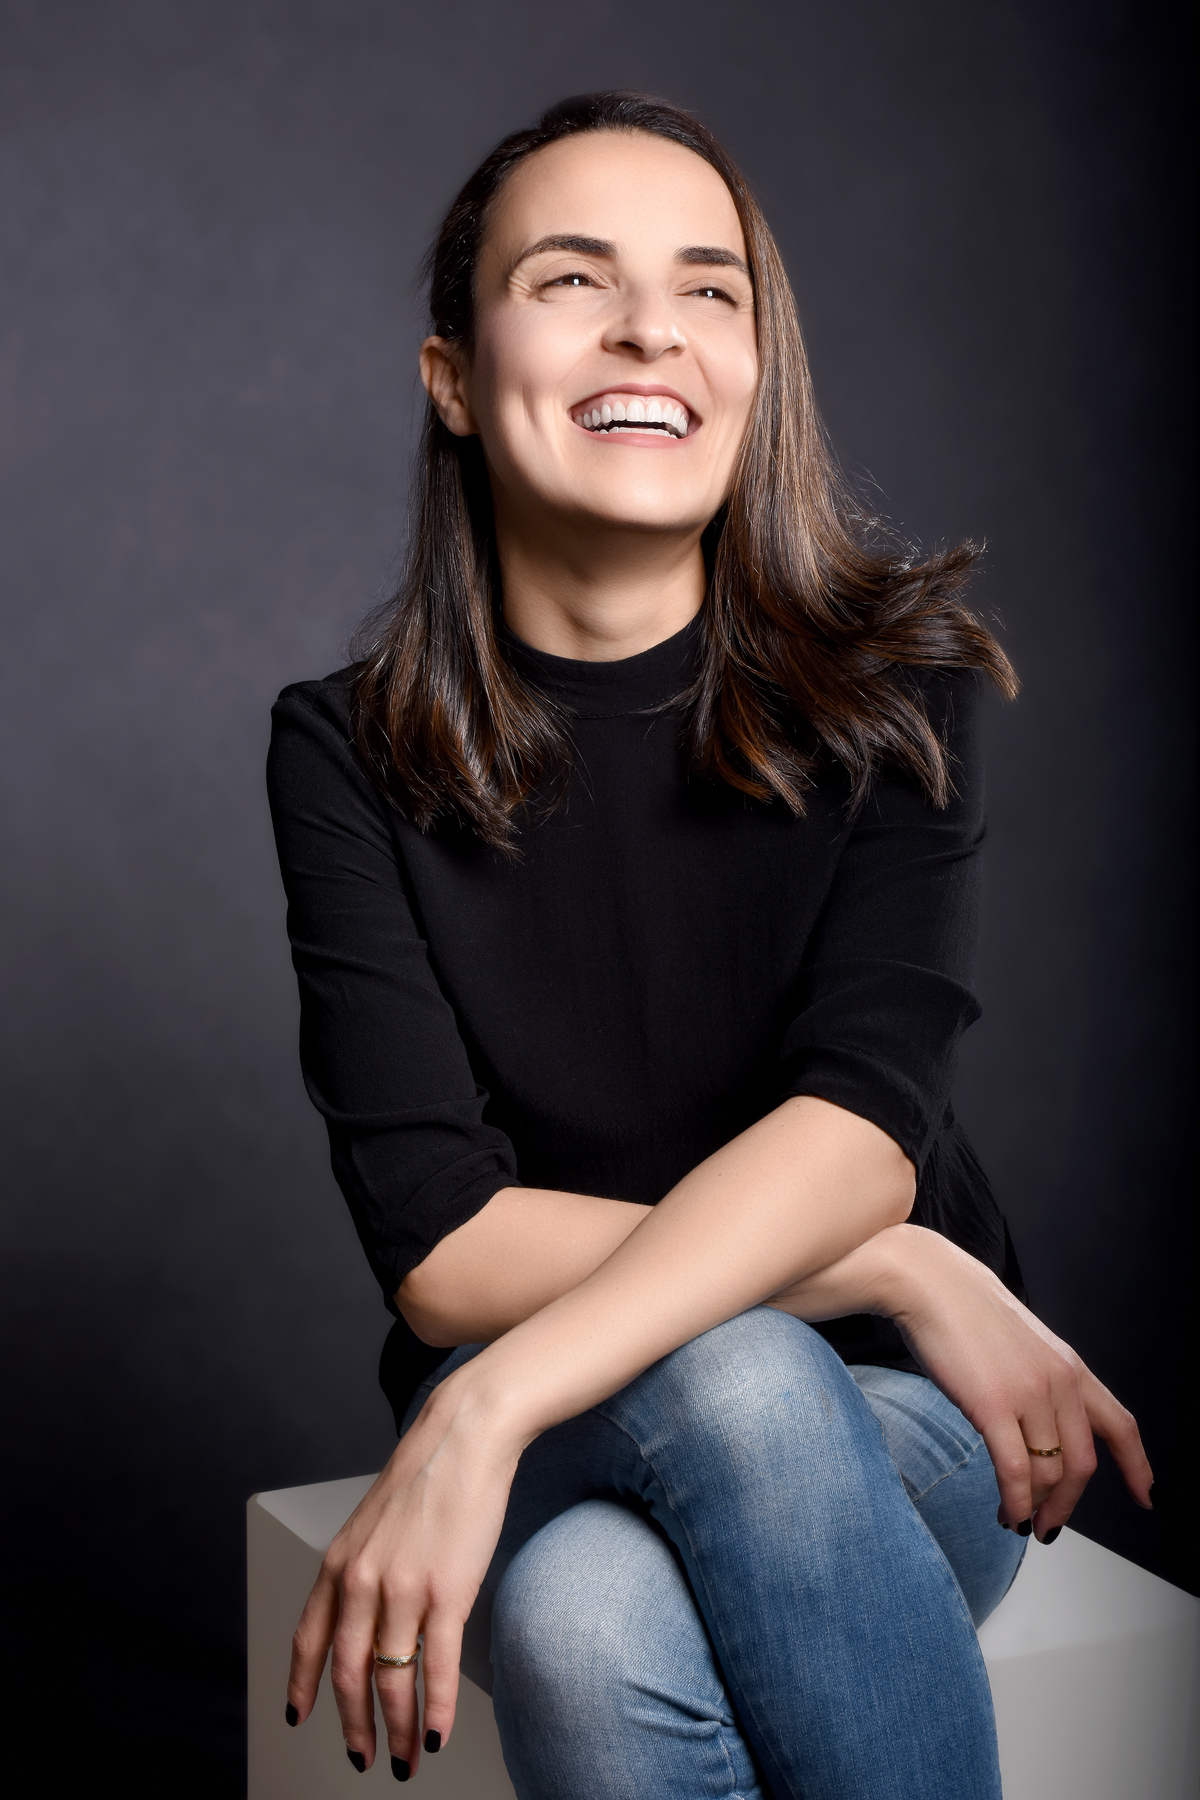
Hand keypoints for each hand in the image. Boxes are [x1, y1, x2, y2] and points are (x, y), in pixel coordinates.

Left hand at [284, 1367, 521, 1776]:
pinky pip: (436, 1665)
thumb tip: (364, 1615)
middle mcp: (361, 1580)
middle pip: (345, 1674)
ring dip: (396, 1729)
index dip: (302, 1686)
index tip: (299, 1718)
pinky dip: (435, 1709)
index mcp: (339, 1563)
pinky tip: (436, 1733)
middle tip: (363, 1758)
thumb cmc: (427, 1475)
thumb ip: (361, 1568)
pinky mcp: (447, 1590)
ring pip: (390, 1679)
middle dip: (353, 1726)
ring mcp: (402, 1588)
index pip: (308, 1640)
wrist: (464, 1436)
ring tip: (404, 1758)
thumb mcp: (373, 1522)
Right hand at [771, 1224, 1152, 1539]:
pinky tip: (1005, 1512)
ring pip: (1048, 1474)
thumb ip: (1039, 1381)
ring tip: (1015, 1519)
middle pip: (1083, 1464)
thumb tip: (1036, 1428)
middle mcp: (1060, 1381)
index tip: (1146, 1497)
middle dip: (1067, 1504)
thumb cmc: (962, 1309)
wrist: (928, 1282)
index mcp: (1070, 1366)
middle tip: (1049, 1526)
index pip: (1121, 1426)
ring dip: (1035, 1508)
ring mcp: (1029, 1394)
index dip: (1138, 1468)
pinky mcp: (993, 1406)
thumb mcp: (1021, 1344)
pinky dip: (1014, 1502)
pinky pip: (1016, 1472)